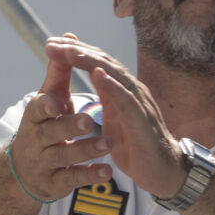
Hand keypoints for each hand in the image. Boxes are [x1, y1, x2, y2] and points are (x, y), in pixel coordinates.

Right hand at [8, 47, 114, 201]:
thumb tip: (68, 38)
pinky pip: (72, 180)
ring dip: (86, 150)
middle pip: (51, 132)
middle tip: (90, 121)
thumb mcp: (49, 100)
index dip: (46, 106)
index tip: (58, 101)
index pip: (37, 109)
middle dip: (69, 126)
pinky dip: (90, 176)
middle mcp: (36, 140)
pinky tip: (107, 172)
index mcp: (34, 117)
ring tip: (108, 142)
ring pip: (64, 157)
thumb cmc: (43, 126)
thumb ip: (59, 71)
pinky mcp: (55, 183)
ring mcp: (44, 163)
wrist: (23, 171)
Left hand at [43, 36, 185, 198]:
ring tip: (69, 52)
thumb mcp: (117, 117)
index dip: (76, 52)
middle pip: (104, 63)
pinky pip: (126, 100)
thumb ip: (108, 96)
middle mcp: (133, 91)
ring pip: (114, 76)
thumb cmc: (138, 146)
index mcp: (123, 91)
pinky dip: (112, 85)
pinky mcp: (142, 121)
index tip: (52, 45)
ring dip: (90, 62)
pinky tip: (97, 75)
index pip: (99, 64)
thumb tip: (96, 75)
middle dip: (77, 51)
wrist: (163, 172)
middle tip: (52, 43)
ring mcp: (139, 103)